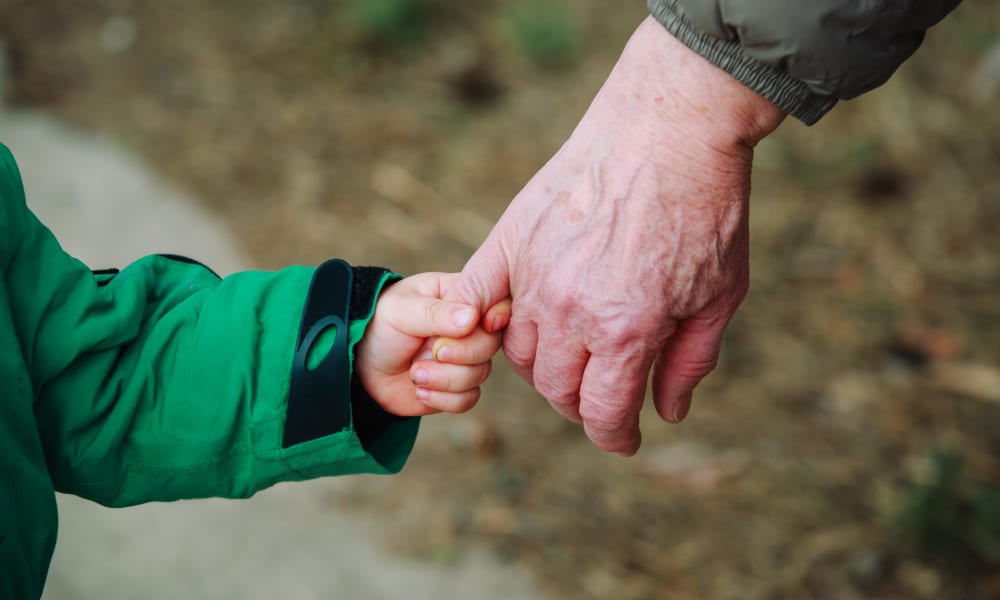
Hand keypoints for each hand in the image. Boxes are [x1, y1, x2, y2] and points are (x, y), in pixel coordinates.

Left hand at [355, 272, 511, 416]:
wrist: (357, 364)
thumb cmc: (378, 324)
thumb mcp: (401, 310)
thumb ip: (436, 313)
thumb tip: (472, 317)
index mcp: (461, 297)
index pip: (497, 303)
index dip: (495, 317)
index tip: (481, 324)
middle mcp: (468, 328)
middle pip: (491, 344)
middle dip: (461, 354)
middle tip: (430, 352)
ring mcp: (464, 359)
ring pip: (480, 374)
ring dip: (445, 379)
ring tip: (415, 372)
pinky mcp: (456, 387)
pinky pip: (468, 399)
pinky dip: (443, 399)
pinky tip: (420, 389)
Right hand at [447, 18, 785, 453]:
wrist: (669, 128)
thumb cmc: (706, 210)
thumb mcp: (721, 295)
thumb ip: (689, 363)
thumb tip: (666, 414)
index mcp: (625, 331)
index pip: (601, 413)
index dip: (615, 437)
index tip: (624, 439)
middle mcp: (570, 310)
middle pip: (554, 389)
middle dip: (581, 405)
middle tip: (601, 396)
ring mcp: (533, 274)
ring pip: (515, 352)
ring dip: (543, 366)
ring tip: (569, 354)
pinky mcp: (511, 239)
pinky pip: (475, 297)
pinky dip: (483, 321)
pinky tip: (500, 325)